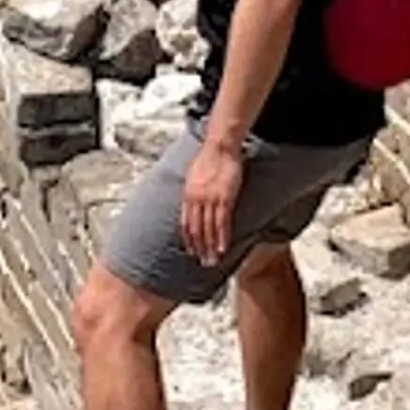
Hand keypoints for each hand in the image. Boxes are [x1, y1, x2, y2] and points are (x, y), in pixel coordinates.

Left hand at [181, 129, 246, 267]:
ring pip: (208, 230)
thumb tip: (192, 200)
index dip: (189, 239)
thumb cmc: (208, 158)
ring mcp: (209, 200)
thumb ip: (192, 190)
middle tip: (202, 263)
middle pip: (196, 230)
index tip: (192, 251)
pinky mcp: (224, 199)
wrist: (219, 146)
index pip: (186, 223)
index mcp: (187, 195)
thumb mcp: (193, 175)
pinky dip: (222, 238)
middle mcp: (196, 200)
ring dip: (210, 247)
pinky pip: (222, 223)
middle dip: (199, 248)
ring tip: (212, 261)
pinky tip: (223, 249)